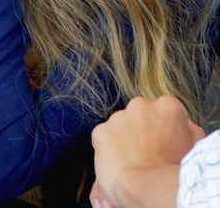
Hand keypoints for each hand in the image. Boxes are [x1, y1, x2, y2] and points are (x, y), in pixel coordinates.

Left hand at [90, 96, 204, 207]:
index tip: (164, 145)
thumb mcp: (193, 147)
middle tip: (148, 153)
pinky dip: (108, 150)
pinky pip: (104, 139)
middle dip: (141, 131)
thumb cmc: (175, 172)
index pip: (163, 113)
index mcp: (167, 106)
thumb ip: (188, 130)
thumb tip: (184, 125)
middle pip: (139, 116)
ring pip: (119, 126)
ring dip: (123, 139)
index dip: (164, 131)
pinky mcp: (100, 131)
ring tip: (134, 161)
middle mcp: (140, 105)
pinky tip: (119, 163)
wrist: (149, 187)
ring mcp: (118, 117)